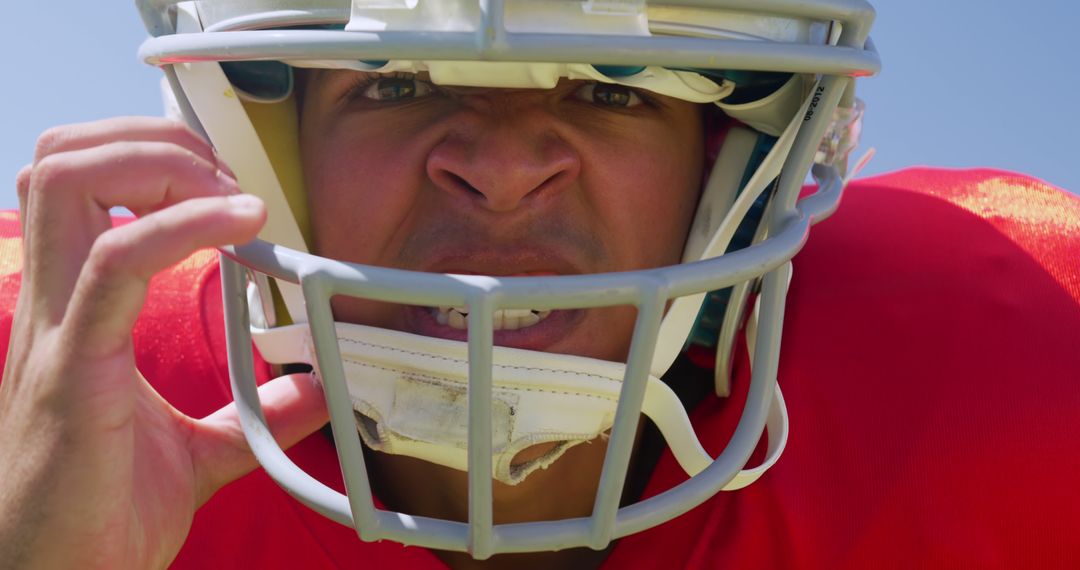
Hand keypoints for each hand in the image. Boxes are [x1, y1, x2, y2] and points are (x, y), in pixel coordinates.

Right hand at [0, 117, 327, 568]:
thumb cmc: (101, 518)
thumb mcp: (196, 452)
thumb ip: (252, 415)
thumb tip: (315, 390)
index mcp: (75, 316)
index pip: (75, 187)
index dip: (144, 154)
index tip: (224, 182)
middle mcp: (54, 309)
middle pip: (61, 160)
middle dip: (148, 138)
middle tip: (224, 175)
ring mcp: (57, 335)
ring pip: (65, 184)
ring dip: (157, 163)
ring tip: (230, 195)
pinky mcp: (75, 372)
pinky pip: (115, 265)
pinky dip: (181, 226)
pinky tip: (240, 226)